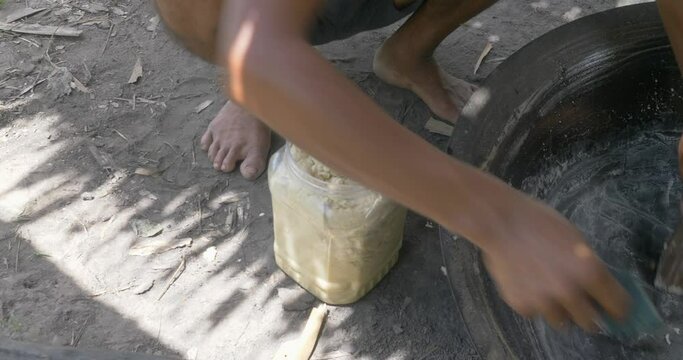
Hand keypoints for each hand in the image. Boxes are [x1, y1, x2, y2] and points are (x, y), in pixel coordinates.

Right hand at [481, 195, 630, 330]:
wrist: (501, 222)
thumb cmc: (541, 223)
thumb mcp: (576, 240)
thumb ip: (589, 267)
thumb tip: (601, 290)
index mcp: (590, 272)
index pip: (619, 307)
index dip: (618, 309)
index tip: (614, 310)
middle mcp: (569, 292)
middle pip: (590, 323)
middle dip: (587, 313)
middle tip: (580, 302)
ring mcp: (544, 301)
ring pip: (561, 321)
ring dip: (559, 310)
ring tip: (548, 290)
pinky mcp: (521, 304)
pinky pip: (535, 313)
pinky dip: (534, 304)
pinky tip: (527, 284)